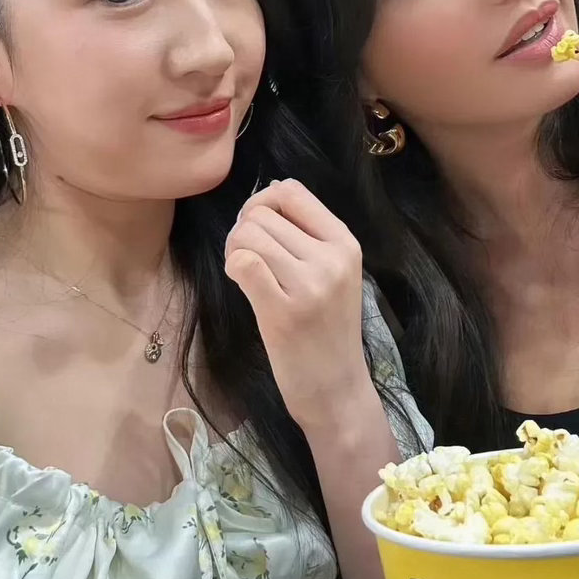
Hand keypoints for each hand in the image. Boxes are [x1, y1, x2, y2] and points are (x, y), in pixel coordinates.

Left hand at [224, 178, 368, 430]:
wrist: (337, 389)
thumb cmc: (327, 330)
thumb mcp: (334, 273)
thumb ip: (307, 233)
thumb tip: (273, 188)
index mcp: (345, 243)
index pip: (292, 192)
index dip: (262, 201)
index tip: (257, 227)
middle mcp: (330, 259)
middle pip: (263, 213)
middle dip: (243, 230)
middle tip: (247, 258)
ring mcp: (309, 285)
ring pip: (249, 235)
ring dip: (235, 249)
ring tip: (245, 273)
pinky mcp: (283, 312)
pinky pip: (244, 263)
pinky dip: (233, 267)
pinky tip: (242, 283)